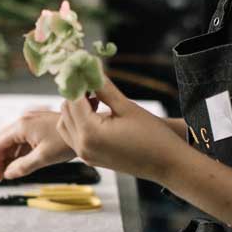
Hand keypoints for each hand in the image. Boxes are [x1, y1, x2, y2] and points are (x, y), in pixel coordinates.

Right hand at [0, 111, 75, 180]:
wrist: (84, 128)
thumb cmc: (67, 140)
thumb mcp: (44, 157)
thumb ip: (22, 167)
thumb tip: (7, 175)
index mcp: (21, 126)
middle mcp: (22, 121)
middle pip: (1, 142)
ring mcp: (29, 123)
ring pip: (10, 142)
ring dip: (6, 158)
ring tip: (6, 174)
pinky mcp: (36, 127)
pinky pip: (20, 141)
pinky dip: (16, 153)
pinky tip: (17, 165)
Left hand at [56, 78, 186, 181]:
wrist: (166, 164)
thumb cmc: (152, 136)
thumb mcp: (126, 107)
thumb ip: (104, 88)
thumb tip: (91, 69)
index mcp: (90, 132)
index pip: (72, 99)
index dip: (77, 80)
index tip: (83, 67)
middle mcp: (82, 146)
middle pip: (65, 111)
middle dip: (76, 94)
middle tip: (92, 81)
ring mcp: (85, 155)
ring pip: (65, 124)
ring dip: (75, 109)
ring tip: (95, 99)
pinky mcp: (89, 158)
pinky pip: (73, 136)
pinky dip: (78, 122)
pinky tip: (96, 113)